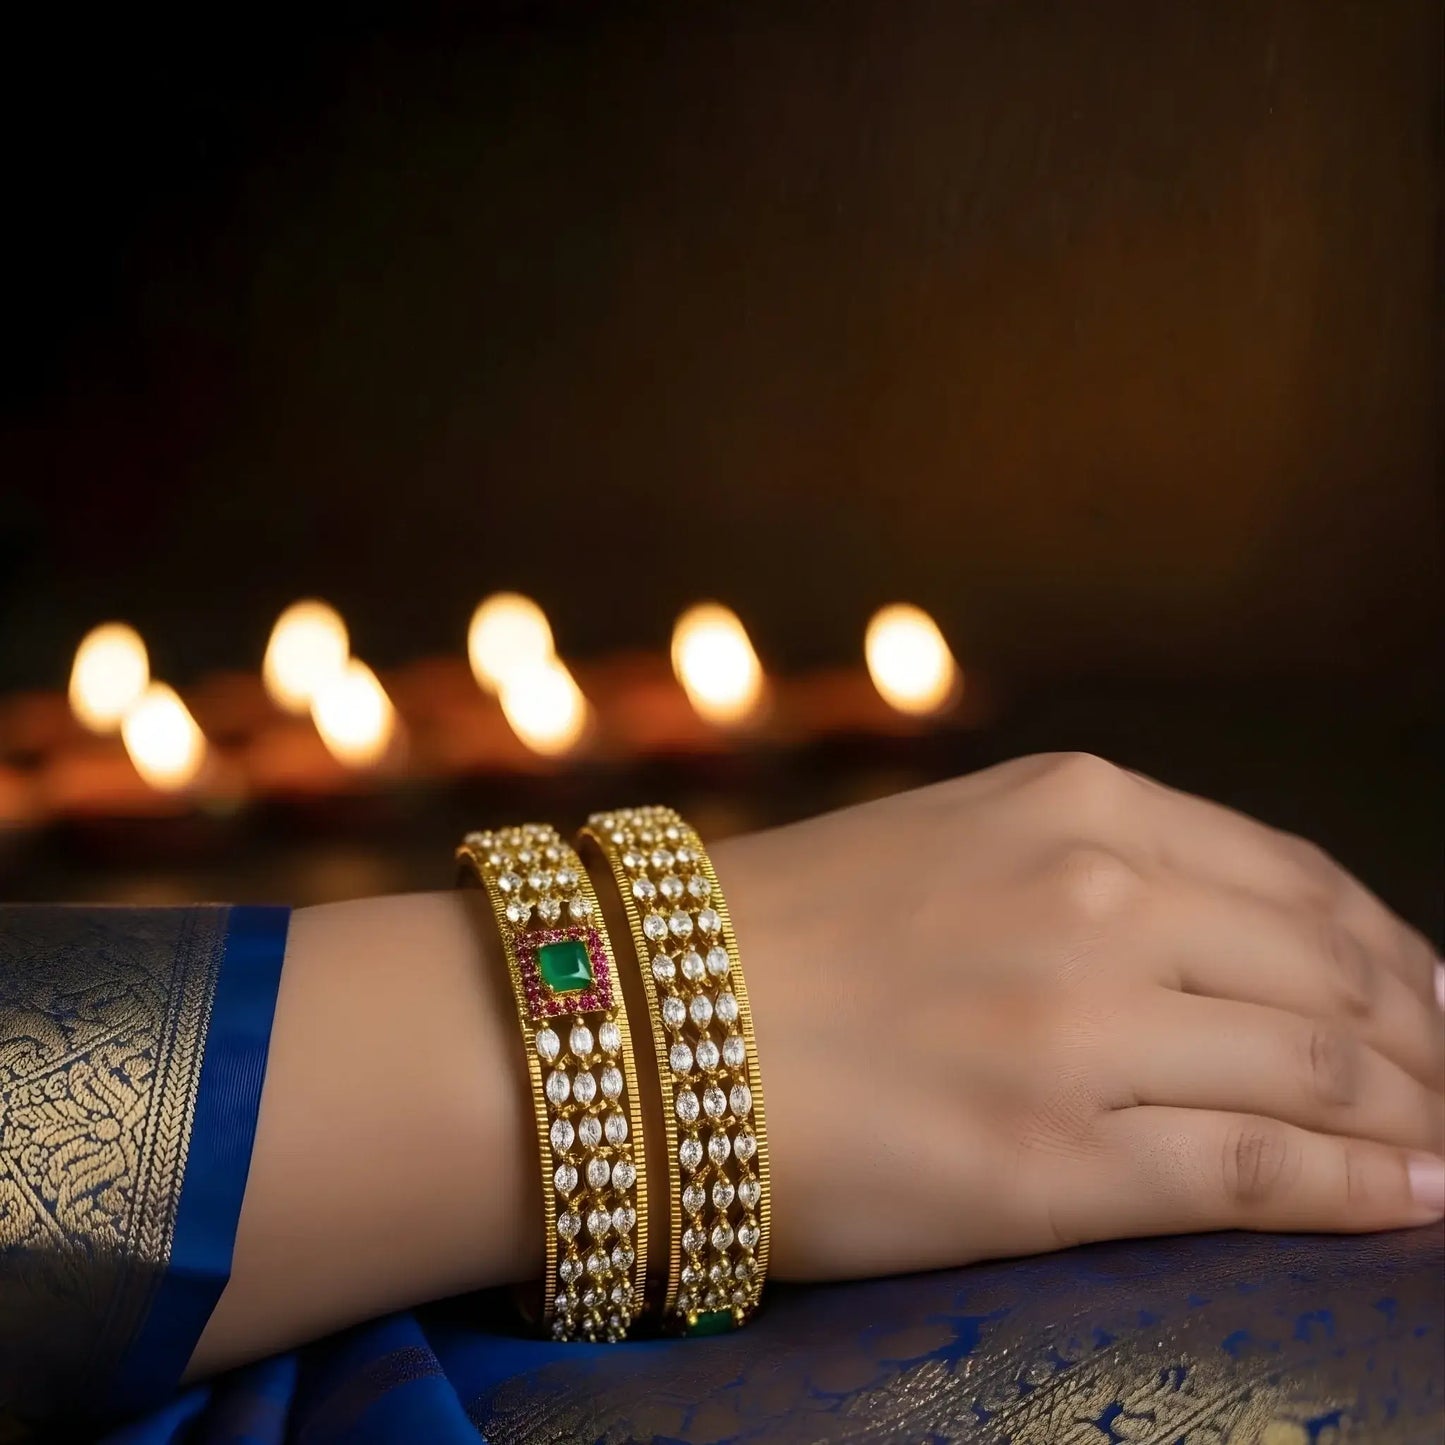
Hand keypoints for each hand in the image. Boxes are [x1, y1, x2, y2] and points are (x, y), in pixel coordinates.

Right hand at [714, 752, 1444, 1280]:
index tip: (1433, 999)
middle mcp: (1094, 898)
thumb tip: (1224, 930)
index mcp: (1073, 806)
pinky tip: (1418, 1200)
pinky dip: (1363, 1190)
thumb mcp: (953, 841)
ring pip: (1321, 1072)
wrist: (638, 1019)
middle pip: (1335, 973)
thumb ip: (1088, 865)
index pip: (1297, 879)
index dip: (1393, 951)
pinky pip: (1257, 1174)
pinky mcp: (1046, 1159)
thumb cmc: (789, 933)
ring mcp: (1076, 1029)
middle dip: (1427, 1038)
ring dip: (1416, 1115)